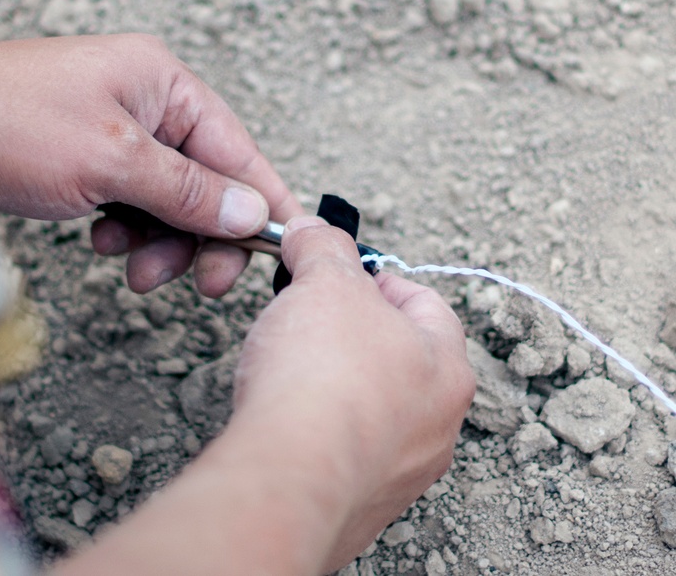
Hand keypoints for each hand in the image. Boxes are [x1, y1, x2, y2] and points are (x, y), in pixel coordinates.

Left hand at [0, 34, 301, 295]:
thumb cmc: (9, 123)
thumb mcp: (111, 161)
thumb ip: (188, 190)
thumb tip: (252, 213)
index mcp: (164, 84)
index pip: (237, 150)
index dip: (263, 204)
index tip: (284, 253)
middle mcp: (147, 103)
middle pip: (206, 182)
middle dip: (199, 235)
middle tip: (197, 284)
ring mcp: (116, 131)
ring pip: (167, 200)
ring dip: (157, 240)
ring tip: (126, 263)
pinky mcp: (87, 159)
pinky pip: (131, 203)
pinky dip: (125, 229)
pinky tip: (98, 240)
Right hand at [232, 216, 474, 570]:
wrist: (289, 477)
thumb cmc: (322, 380)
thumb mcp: (325, 282)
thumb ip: (323, 248)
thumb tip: (311, 231)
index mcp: (447, 367)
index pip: (425, 302)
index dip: (375, 279)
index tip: (334, 275)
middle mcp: (438, 426)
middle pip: (399, 358)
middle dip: (351, 333)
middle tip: (306, 319)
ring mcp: (402, 471)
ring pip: (374, 411)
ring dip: (337, 386)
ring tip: (290, 372)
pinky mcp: (361, 504)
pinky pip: (344, 452)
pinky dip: (319, 432)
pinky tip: (288, 421)